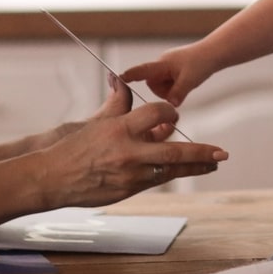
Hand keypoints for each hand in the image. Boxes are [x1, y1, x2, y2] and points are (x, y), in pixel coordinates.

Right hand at [37, 80, 227, 207]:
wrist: (51, 178)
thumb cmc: (69, 147)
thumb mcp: (93, 121)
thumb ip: (116, 104)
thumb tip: (124, 82)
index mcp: (119, 129)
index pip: (157, 115)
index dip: (170, 113)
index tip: (174, 114)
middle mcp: (128, 153)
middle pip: (175, 152)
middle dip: (201, 152)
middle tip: (221, 153)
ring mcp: (129, 175)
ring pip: (170, 171)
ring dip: (194, 167)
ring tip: (212, 164)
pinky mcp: (126, 191)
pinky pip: (155, 181)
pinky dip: (170, 175)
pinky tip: (183, 171)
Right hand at [123, 44, 216, 105]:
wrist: (214, 53)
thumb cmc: (202, 62)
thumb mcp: (190, 81)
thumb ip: (178, 94)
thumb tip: (170, 105)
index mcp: (162, 64)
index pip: (142, 71)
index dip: (130, 75)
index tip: (118, 78)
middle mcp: (162, 64)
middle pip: (152, 84)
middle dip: (163, 90)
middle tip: (180, 87)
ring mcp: (167, 67)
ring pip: (161, 86)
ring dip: (171, 89)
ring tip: (186, 83)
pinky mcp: (173, 70)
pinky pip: (169, 83)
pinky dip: (176, 86)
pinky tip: (186, 81)